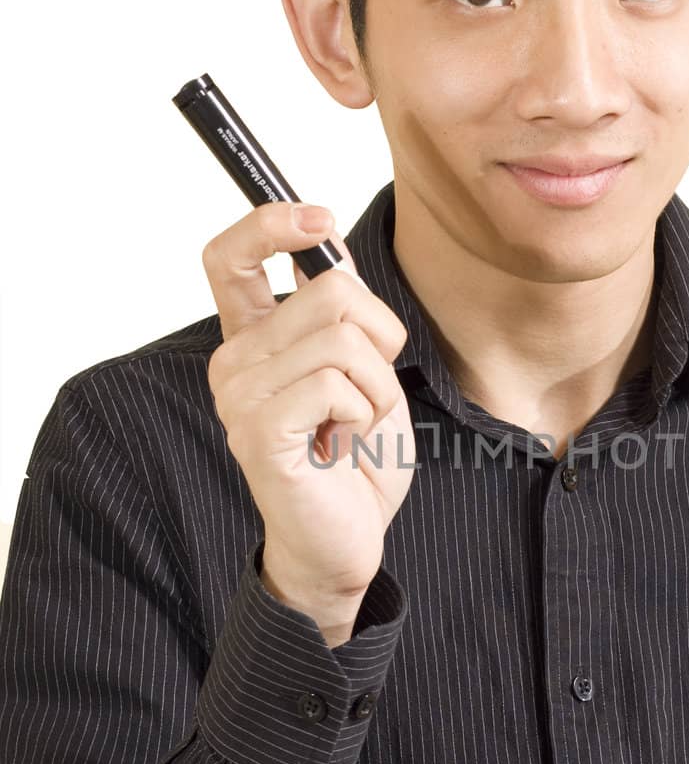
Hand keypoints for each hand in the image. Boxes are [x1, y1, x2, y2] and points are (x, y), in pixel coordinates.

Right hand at [202, 201, 413, 607]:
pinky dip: (364, 415)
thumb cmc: (355, 463)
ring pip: (344, 338)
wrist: (343, 544)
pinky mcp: (259, 429)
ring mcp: (240, 394)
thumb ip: (344, 315)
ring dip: (377, 387)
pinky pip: (338, 384)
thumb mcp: (364, 371)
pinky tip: (341, 447)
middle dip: (382, 339)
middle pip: (330, 290)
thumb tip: (328, 250)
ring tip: (353, 427)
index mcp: (254, 340)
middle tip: (369, 394)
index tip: (318, 219)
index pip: (231, 257)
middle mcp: (235, 360)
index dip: (271, 223)